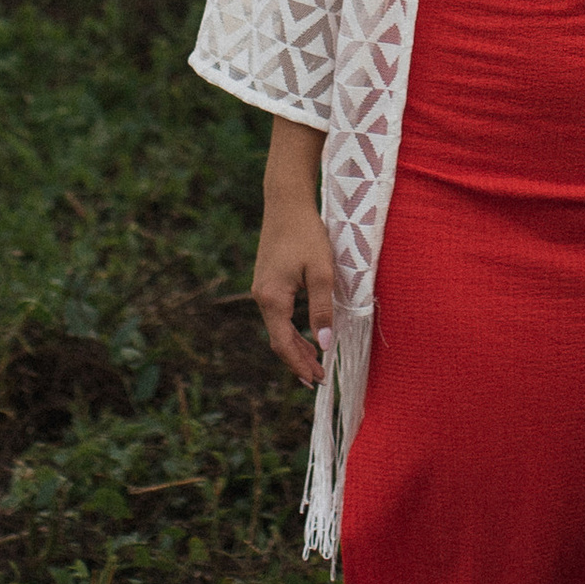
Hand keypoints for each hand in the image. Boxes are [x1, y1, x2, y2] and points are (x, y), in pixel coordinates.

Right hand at [253, 199, 335, 387]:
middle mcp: (261, 297)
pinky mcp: (267, 282)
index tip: (316, 380)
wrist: (286, 203)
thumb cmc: (306, 234)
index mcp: (272, 299)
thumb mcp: (320, 272)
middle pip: (278, 340)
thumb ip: (321, 309)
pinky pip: (277, 315)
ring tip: (314, 363)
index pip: (283, 343)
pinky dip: (291, 330)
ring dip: (295, 347)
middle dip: (297, 361)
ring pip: (277, 328)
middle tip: (317, 379)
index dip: (299, 364)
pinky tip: (305, 335)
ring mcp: (261, 290)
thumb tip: (324, 344)